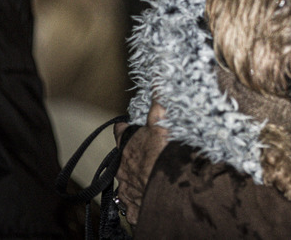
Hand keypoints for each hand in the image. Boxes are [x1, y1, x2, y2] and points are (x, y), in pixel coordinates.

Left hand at [114, 101, 168, 226]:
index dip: (124, 128)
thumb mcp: (163, 126)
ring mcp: (127, 192)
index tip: (126, 125)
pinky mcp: (134, 210)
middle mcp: (122, 170)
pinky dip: (143, 202)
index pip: (121, 132)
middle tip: (149, 155)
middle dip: (133, 158)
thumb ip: (158, 105)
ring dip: (139, 181)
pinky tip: (153, 199)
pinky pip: (136, 205)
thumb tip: (156, 80)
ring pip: (129, 184)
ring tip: (154, 180)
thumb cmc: (164, 157)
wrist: (169, 193)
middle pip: (124, 160)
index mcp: (128, 147)